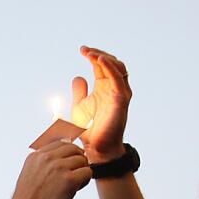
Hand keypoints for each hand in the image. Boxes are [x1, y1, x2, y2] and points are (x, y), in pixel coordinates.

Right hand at [7, 140, 91, 198]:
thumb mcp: (29, 175)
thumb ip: (43, 164)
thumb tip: (64, 157)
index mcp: (36, 156)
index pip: (60, 143)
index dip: (68, 154)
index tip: (68, 166)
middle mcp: (46, 158)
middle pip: (73, 149)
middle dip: (77, 160)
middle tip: (74, 174)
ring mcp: (58, 168)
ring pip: (82, 160)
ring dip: (81, 172)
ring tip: (73, 185)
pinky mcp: (69, 180)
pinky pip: (87, 172)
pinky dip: (85, 181)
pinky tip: (75, 190)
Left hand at [70, 46, 131, 163]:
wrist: (96, 148)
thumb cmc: (89, 130)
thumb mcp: (79, 107)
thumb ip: (79, 92)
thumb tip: (78, 77)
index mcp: (104, 88)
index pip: (102, 65)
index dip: (93, 55)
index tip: (81, 49)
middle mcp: (114, 88)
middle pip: (112, 63)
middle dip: (98, 54)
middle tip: (85, 50)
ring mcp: (119, 94)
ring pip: (119, 68)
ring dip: (105, 58)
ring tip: (91, 54)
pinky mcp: (120, 101)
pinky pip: (118, 80)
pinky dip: (110, 68)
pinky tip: (100, 61)